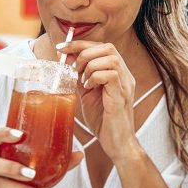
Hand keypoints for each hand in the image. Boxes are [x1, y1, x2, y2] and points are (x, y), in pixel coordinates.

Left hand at [57, 41, 137, 160]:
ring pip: (110, 58)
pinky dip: (94, 78)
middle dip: (84, 52)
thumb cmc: (103, 121)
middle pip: (108, 47)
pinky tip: (88, 88)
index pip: (102, 46)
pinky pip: (110, 75)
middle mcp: (125, 75)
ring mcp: (125, 85)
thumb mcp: (88, 94)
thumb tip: (66, 60)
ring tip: (83, 81)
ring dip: (90, 66)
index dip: (80, 44)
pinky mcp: (121, 97)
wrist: (117, 144)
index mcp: (118, 73)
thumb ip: (80, 77)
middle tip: (73, 68)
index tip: (62, 48)